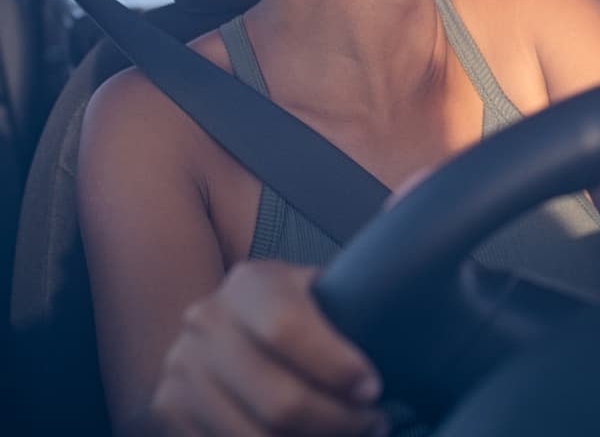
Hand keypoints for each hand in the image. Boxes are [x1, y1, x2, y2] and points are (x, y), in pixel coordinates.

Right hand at [144, 260, 387, 435]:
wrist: (234, 331)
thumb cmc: (306, 313)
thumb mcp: (328, 288)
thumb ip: (365, 283)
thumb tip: (402, 214)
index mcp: (250, 284)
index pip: (287, 329)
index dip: (336, 368)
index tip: (374, 391)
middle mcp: (205, 322)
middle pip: (277, 399)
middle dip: (337, 423)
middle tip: (374, 425)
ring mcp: (179, 370)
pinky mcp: (166, 412)